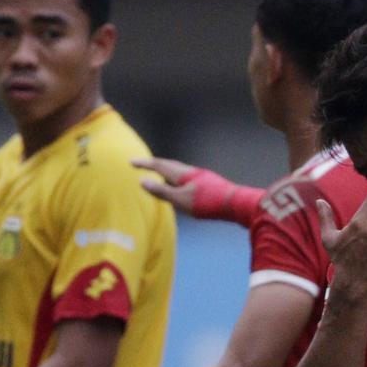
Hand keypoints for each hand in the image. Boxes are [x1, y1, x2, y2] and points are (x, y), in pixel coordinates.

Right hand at [131, 157, 264, 224]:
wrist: (236, 204)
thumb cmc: (208, 203)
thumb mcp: (181, 200)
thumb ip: (162, 191)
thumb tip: (143, 182)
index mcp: (182, 173)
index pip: (159, 165)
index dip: (144, 164)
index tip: (130, 162)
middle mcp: (191, 171)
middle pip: (169, 164)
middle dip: (155, 164)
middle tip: (143, 164)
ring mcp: (201, 177)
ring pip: (179, 170)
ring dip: (167, 170)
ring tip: (160, 173)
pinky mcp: (209, 184)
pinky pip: (187, 176)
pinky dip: (177, 177)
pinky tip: (182, 185)